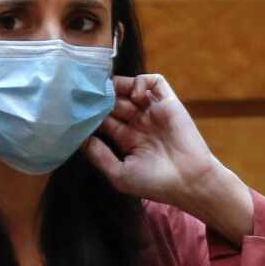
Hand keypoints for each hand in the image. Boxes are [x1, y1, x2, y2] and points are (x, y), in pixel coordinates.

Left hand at [82, 74, 253, 244]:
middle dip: (101, 97)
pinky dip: (141, 82)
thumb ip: (99, 155)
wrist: (189, 181)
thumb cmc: (156, 183)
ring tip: (106, 91)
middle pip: (115, 102)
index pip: (105, 119)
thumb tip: (81, 137)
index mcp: (127, 139)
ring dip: (117, 87)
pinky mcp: (169, 102)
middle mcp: (140, 123)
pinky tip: (134, 96)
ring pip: (130, 88)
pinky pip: (154, 82)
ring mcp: (154, 112)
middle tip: (85, 93)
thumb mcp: (120, 173)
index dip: (91, 113)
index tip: (75, 109)